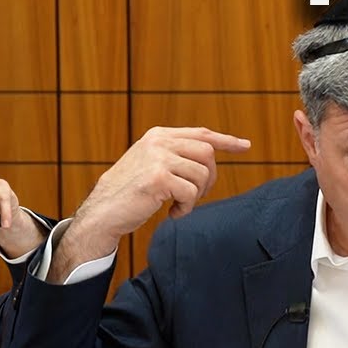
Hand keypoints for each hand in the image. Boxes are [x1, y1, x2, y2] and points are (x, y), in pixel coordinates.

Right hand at [72, 126, 250, 244]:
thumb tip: (209, 158)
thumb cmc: (129, 192)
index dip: (226, 141)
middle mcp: (159, 142)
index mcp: (159, 135)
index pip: (201, 134)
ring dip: (196, 196)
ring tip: (180, 206)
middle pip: (207, 154)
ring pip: (201, 175)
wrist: (103, 211)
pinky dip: (187, 208)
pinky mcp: (158, 178)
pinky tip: (172, 213)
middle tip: (196, 196)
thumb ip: (174, 155)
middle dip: (209, 179)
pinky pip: (191, 193)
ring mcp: (158, 158)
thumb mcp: (150, 164)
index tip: (245, 146)